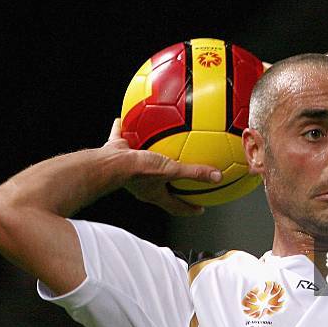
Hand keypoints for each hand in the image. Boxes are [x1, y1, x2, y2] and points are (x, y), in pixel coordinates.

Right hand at [103, 118, 221, 215]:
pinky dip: (122, 129)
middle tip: (183, 179)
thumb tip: (218, 176)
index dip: (188, 208)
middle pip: (160, 185)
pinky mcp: (116, 153)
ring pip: (142, 161)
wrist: (109, 163)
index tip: (200, 208)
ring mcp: (128, 168)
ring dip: (150, 156)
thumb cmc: (138, 171)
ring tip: (157, 145)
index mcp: (154, 192)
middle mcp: (142, 183)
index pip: (176, 206)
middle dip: (172, 183)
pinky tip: (123, 118)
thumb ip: (194, 173)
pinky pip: (121, 138)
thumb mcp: (171, 170)